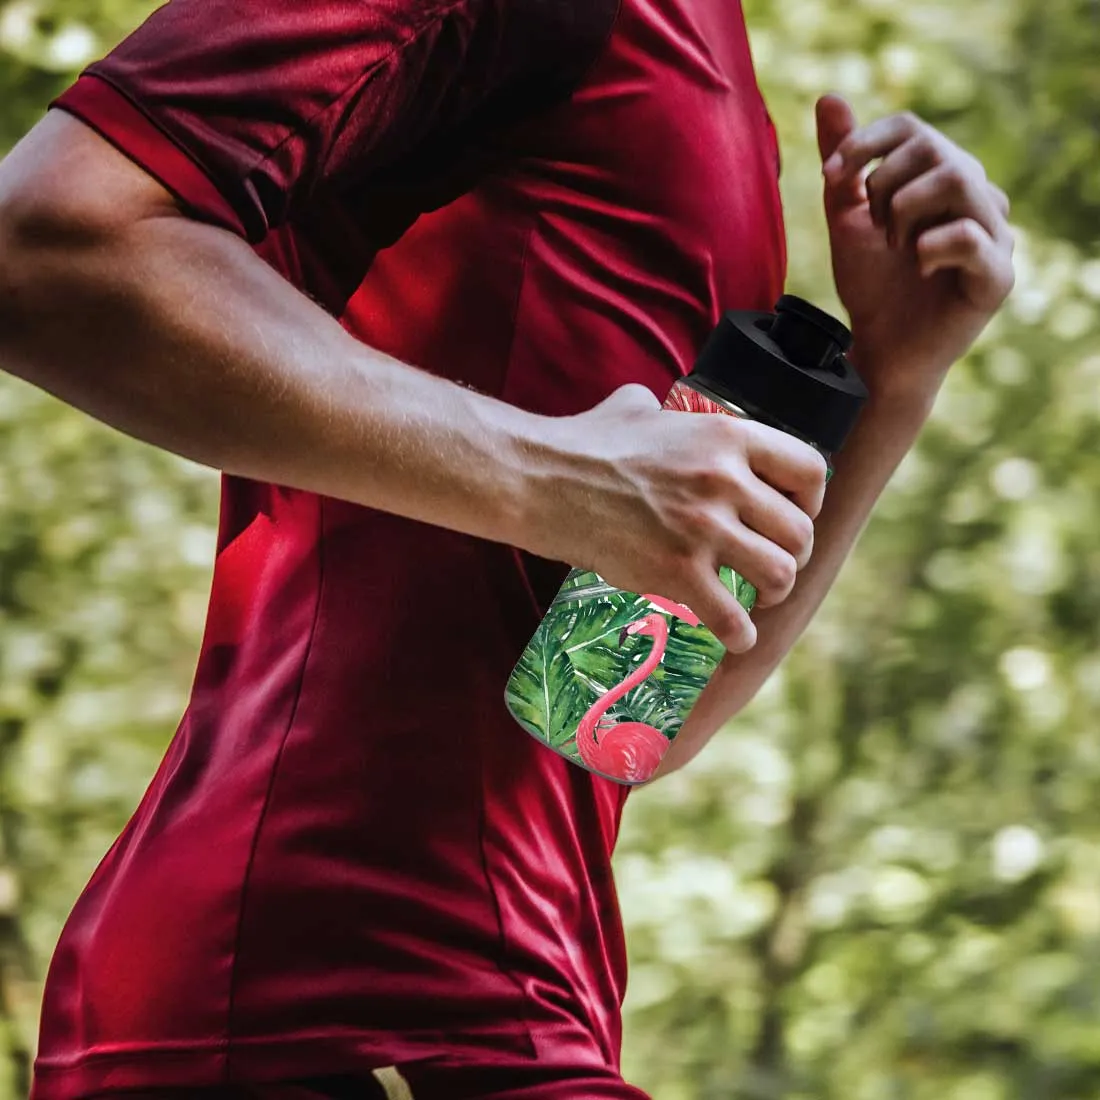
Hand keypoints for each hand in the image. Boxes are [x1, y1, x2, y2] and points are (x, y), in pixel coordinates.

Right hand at [531, 385, 827, 652]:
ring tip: (757, 599)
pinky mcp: (676, 572)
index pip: (810, 469)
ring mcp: (702, 529)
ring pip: (779, 574)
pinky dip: (740, 635)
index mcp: (726, 436)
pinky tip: (734, 637)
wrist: (541, 480)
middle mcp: (724, 481)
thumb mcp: (634, 408)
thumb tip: (655, 407)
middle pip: (800, 531)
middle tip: (772, 566)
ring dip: (774, 593)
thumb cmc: (583, 443)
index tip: (796, 514)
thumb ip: (663, 410)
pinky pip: (732, 617)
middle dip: (795, 555)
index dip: (811, 499)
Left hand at [816, 94, 1014, 398]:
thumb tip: (829, 98)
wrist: (879, 351)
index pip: (913, 129)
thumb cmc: (871, 287)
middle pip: (937, 149)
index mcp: (945, 179)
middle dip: (887, 185)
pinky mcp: (997, 277)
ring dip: (909, 210)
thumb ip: (843, 166)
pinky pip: (972, 236)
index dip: (867, 143)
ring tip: (896, 245)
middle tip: (874, 226)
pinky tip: (917, 266)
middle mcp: (978, 198)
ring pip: (960, 180)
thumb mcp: (847, 220)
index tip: (832, 176)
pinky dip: (932, 246)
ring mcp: (995, 236)